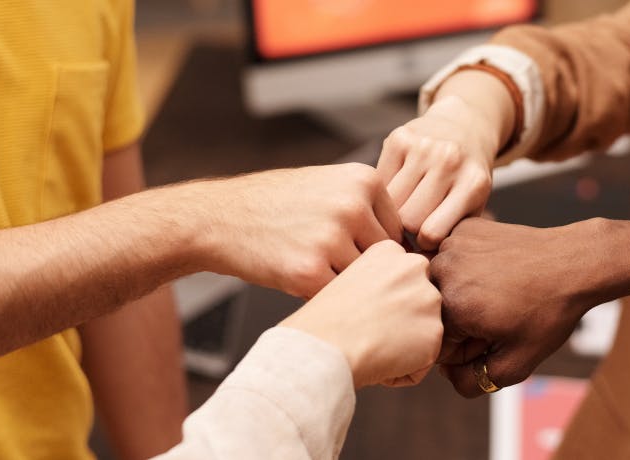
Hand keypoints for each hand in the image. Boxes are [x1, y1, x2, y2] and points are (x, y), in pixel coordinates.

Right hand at [195, 163, 402, 297]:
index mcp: (363, 180)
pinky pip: (338, 297)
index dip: (378, 251)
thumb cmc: (277, 205)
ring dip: (350, 288)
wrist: (219, 218)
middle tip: (345, 280)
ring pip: (365, 280)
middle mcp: (352, 206)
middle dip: (368, 273)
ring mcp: (331, 239)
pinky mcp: (309, 271)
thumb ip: (367, 207)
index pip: (397, 230)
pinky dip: (326, 299)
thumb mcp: (327, 185)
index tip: (356, 258)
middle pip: (386, 258)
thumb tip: (410, 246)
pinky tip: (305, 287)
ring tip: (324, 282)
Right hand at [280, 240, 442, 387]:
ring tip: (372, 346)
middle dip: (400, 323)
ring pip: (424, 331)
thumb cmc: (324, 321)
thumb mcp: (349, 281)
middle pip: (418, 304)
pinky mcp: (435, 331)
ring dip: (403, 347)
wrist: (324, 345)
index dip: (384, 305)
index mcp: (391, 250)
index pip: (404, 281)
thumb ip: (380, 284)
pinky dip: (405, 371)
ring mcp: (429, 298)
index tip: (362, 312)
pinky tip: (380, 362)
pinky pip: (425, 360)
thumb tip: (396, 307)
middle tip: (368, 332)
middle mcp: (415, 267)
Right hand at [377, 88, 504, 249]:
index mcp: (473, 184)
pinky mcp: (399, 138)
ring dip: (392, 212)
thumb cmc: (465, 180)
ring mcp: (423, 147)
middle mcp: (449, 161)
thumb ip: (452, 235)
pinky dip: (383, 192)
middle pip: (408, 219)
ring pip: (390, 203)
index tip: (425, 241)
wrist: (464, 127)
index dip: (424, 244)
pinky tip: (395, 190)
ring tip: (401, 211)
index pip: (431, 233)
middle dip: (407, 229)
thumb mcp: (472, 206)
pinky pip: (378, 182)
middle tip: (410, 227)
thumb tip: (419, 270)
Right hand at [429, 217, 629, 397]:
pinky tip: (496, 269)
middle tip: (499, 313)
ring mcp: (450, 244)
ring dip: (461, 292)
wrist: (574, 262)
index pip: (437, 344)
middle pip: (436, 313)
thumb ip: (473, 382)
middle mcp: (441, 272)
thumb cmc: (548, 312)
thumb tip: (447, 375)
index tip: (494, 336)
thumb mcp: (517, 363)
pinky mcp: (462, 229)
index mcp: (450, 308)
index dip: (467, 348)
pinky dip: (468, 267)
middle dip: (461, 321)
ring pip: (441, 285)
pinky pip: (452, 258)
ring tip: (498, 291)